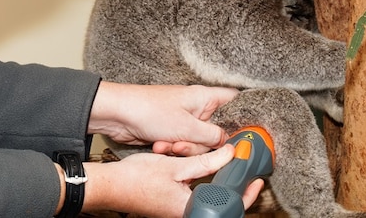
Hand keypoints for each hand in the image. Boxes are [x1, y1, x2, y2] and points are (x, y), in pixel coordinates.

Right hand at [81, 144, 264, 216]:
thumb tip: (230, 154)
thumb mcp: (176, 165)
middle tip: (240, 164)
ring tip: (220, 160)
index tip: (256, 179)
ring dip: (212, 177)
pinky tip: (197, 164)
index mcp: (191, 210)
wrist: (110, 185)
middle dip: (229, 181)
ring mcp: (178, 210)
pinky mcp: (171, 204)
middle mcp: (186, 213)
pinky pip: (194, 193)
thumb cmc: (137, 179)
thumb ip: (206, 161)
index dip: (246, 194)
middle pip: (220, 201)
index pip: (229, 207)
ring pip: (207, 195)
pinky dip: (198, 178)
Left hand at [88, 82, 238, 153]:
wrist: (118, 115)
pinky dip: (171, 148)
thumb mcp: (188, 128)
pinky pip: (182, 145)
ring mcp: (185, 120)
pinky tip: (158, 145)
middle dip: (202, 144)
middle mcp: (198, 107)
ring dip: (184, 148)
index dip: (244, 117)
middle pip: (218, 131)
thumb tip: (229, 143)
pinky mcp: (172, 131)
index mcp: (206, 97)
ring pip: (199, 142)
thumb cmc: (150, 111)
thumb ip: (214, 136)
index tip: (244, 135)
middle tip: (186, 143)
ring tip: (168, 143)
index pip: (236, 101)